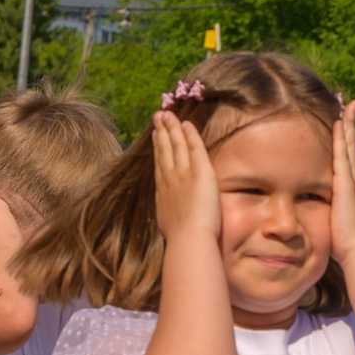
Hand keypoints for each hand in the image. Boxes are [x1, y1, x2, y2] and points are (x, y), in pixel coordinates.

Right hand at [149, 110, 219, 246]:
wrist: (188, 240)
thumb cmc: (182, 240)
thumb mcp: (169, 225)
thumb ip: (170, 214)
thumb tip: (170, 218)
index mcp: (163, 192)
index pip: (160, 165)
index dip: (157, 149)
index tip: (155, 137)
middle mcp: (169, 179)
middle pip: (164, 150)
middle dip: (161, 132)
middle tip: (158, 117)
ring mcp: (183, 174)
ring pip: (176, 145)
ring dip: (171, 128)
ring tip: (167, 114)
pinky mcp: (200, 172)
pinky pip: (195, 147)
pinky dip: (190, 134)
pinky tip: (187, 124)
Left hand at [325, 98, 354, 260]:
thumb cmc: (346, 244)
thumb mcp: (334, 223)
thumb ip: (328, 215)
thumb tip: (317, 217)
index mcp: (350, 189)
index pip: (346, 158)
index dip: (346, 139)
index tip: (344, 123)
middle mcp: (354, 181)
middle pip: (351, 145)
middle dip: (351, 124)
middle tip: (351, 104)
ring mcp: (351, 181)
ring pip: (348, 145)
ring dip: (349, 124)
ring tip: (349, 105)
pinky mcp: (346, 184)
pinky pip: (342, 154)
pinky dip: (341, 138)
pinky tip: (339, 123)